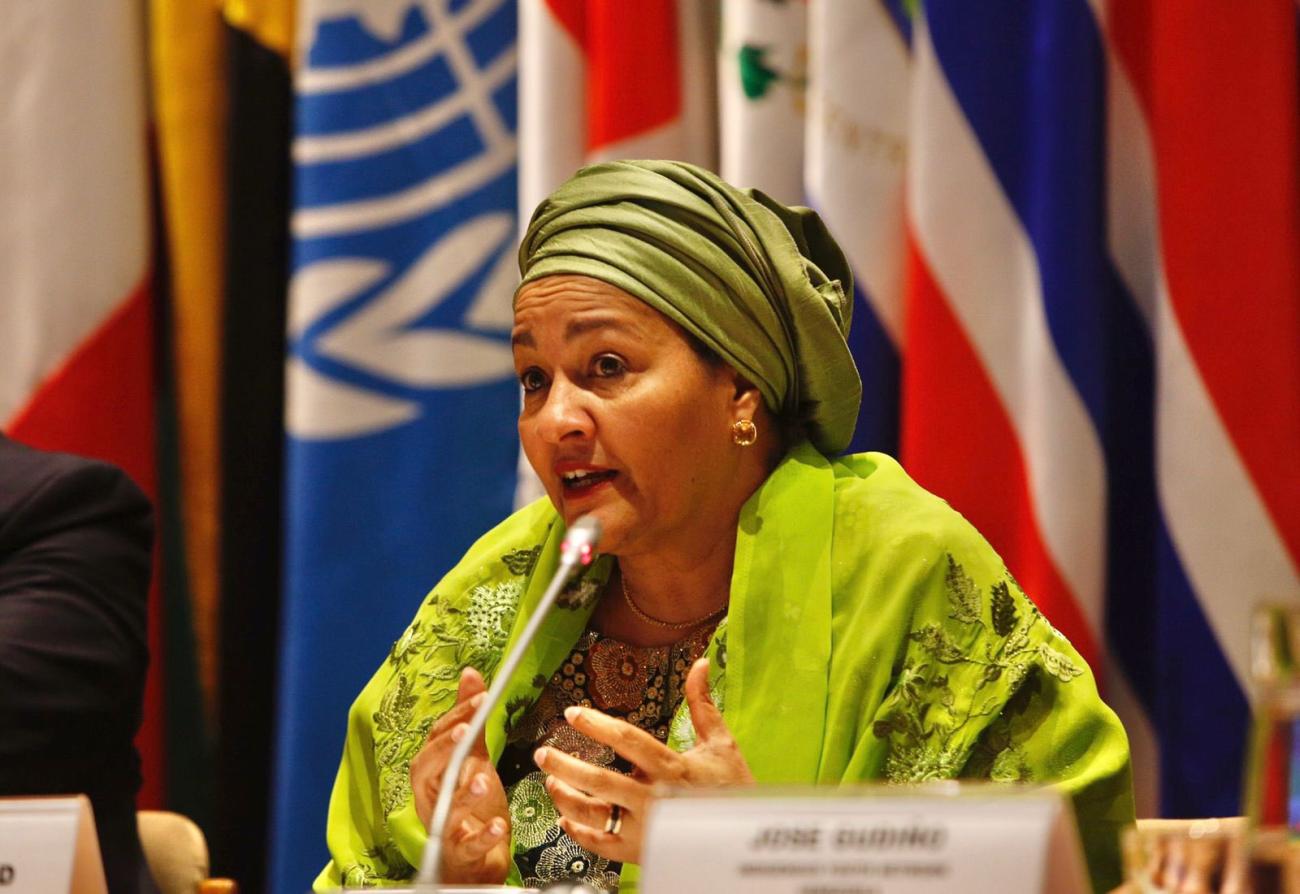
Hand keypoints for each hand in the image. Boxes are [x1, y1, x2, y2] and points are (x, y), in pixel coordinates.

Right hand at [409, 667, 511, 883]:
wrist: (478, 860)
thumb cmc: (472, 809)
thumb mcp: (475, 759)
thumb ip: (471, 722)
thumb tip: (470, 676)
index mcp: (433, 774)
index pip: (437, 739)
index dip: (457, 717)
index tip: (481, 696)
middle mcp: (430, 799)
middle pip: (424, 772)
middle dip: (443, 750)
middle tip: (464, 731)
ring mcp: (442, 828)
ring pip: (442, 810)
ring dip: (461, 794)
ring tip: (482, 779)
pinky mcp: (458, 855)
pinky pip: (465, 846)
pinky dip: (481, 835)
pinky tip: (498, 825)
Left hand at [534, 657, 752, 863]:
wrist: (741, 840)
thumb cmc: (732, 789)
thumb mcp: (721, 743)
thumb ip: (702, 704)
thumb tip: (701, 664)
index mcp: (672, 768)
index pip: (626, 740)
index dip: (596, 724)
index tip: (572, 713)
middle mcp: (653, 799)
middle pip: (598, 780)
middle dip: (564, 765)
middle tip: (543, 753)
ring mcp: (644, 829)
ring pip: (592, 814)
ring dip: (565, 797)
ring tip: (551, 782)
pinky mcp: (638, 852)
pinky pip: (599, 844)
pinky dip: (577, 832)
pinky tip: (565, 818)